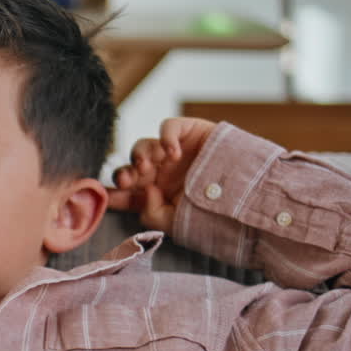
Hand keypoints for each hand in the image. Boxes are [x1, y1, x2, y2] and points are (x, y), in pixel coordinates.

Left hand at [107, 117, 216, 231]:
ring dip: (141, 156)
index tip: (102, 197)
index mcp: (154, 194)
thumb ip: (152, 214)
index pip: (125, 192)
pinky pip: (168, 127)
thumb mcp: (177, 222)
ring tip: (150, 168)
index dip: (111, 193)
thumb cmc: (213, 213)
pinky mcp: (189, 133)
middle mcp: (160, 172)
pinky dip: (165, 137)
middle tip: (128, 181)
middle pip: (130, 167)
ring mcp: (173, 153)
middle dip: (124, 174)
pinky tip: (171, 153)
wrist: (248, 197)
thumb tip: (143, 194)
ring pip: (144, 146)